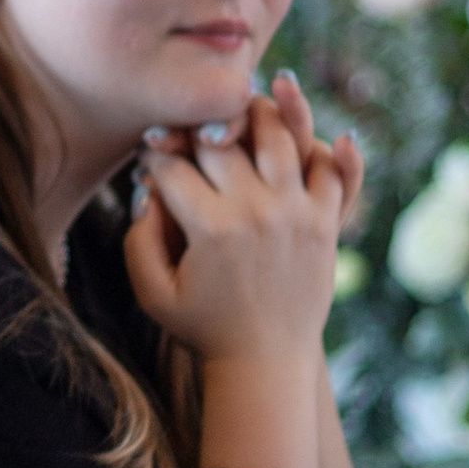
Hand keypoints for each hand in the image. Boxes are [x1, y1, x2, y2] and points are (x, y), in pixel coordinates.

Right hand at [125, 73, 354, 369]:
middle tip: (191, 127)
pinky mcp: (325, 220)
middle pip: (221, 138)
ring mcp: (296, 212)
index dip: (154, 154)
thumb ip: (137, 240)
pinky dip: (326, 145)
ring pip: (279, 134)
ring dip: (259, 113)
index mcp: (210, 228)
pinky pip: (331, 167)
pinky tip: (309, 132)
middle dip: (197, 125)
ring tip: (244, 107)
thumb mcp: (152, 293)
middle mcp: (256, 211)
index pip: (173, 165)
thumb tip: (147, 188)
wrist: (266, 360)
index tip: (149, 156)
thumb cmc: (203, 326)